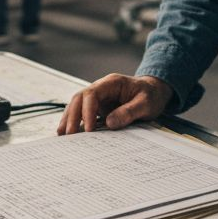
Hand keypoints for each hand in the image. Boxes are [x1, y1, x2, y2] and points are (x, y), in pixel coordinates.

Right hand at [58, 74, 172, 134]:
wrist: (154, 92)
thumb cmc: (151, 95)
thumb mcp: (146, 103)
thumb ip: (129, 112)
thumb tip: (109, 123)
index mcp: (112, 83)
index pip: (92, 94)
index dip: (87, 111)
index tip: (89, 129)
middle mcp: (101, 88)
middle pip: (79, 98)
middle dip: (72, 116)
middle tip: (69, 135)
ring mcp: (98, 98)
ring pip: (77, 105)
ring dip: (69, 119)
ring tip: (63, 135)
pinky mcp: (98, 107)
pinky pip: (83, 113)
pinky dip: (75, 122)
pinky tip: (69, 133)